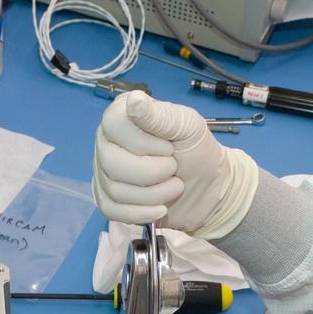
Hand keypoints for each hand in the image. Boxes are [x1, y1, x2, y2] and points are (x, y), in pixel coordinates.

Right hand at [92, 91, 258, 238]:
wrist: (208, 188)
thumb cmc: (197, 151)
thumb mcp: (188, 126)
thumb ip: (160, 115)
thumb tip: (133, 99)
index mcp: (122, 115)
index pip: (113, 125)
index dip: (143, 143)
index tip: (169, 147)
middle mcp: (107, 141)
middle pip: (111, 162)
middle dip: (151, 172)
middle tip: (173, 168)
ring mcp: (104, 171)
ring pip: (114, 189)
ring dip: (154, 194)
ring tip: (174, 186)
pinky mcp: (108, 199)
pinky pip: (111, 210)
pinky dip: (141, 213)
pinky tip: (160, 208)